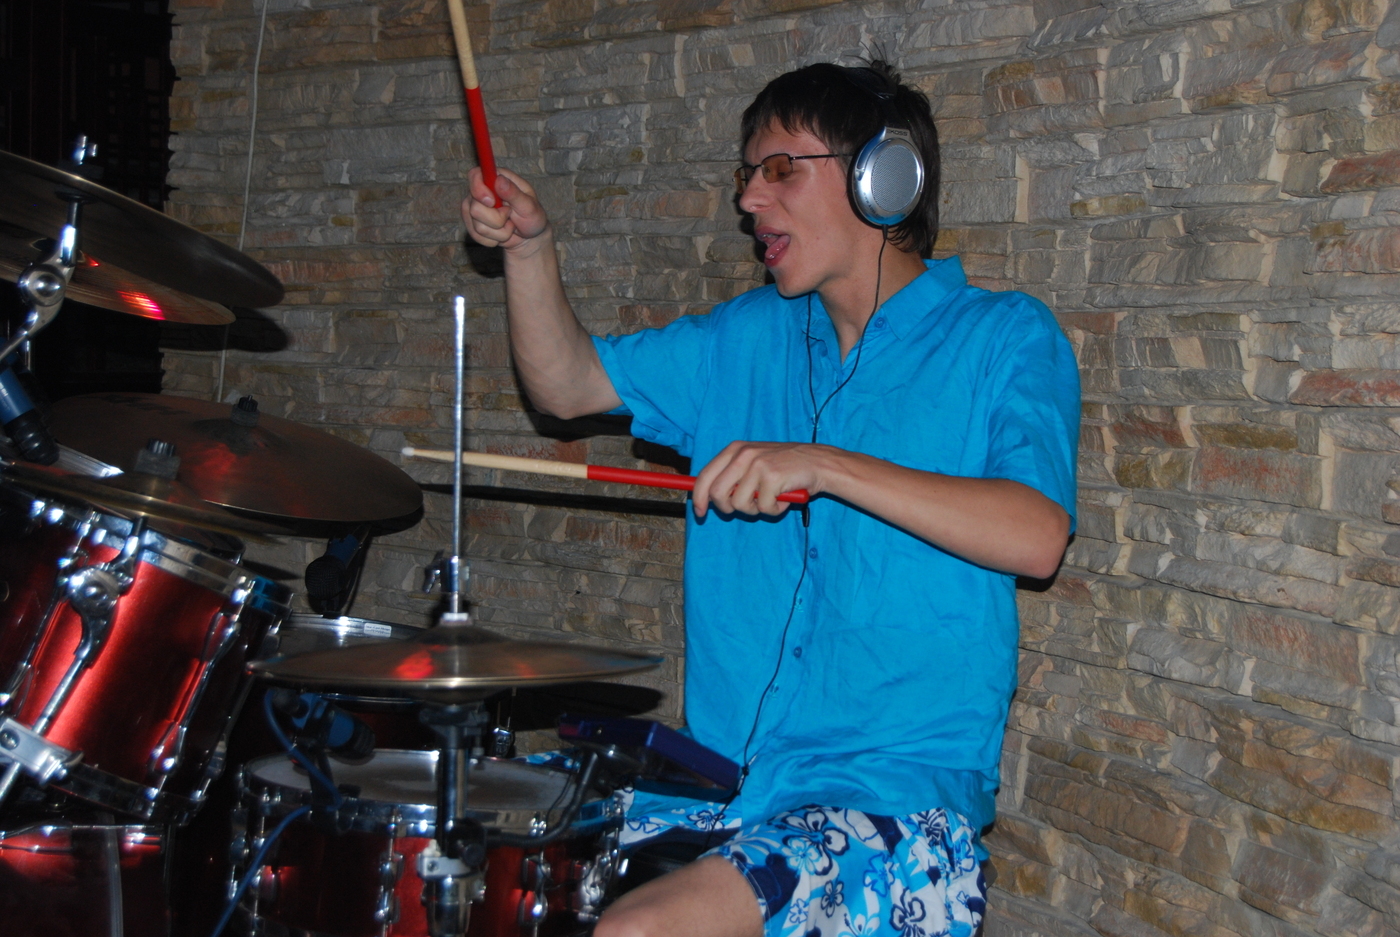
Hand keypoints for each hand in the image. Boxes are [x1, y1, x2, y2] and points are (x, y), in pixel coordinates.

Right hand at [462, 168, 548, 252]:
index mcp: (497, 179)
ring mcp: (475, 208)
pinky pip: (476, 236)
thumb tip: (500, 180)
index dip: (478, 189)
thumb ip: (514, 193)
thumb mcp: (529, 205)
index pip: (475, 175)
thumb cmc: (532, 217)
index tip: (491, 202)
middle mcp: (482, 192)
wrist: (530, 237)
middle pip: (475, 207)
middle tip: (510, 215)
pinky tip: (501, 234)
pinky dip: (493, 239)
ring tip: (509, 226)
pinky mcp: (473, 224)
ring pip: (477, 225)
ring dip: (499, 232)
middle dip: (496, 219)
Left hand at [692, 442, 838, 517]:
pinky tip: (783, 499)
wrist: (817, 462)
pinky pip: (763, 508)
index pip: (705, 476)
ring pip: (740, 504)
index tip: (700, 512)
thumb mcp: (753, 463)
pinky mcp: (772, 478)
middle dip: (728, 508)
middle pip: (718, 493)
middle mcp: (743, 454)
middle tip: (745, 509)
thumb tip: (708, 497)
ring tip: (770, 500)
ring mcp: (758, 465)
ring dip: (756, 510)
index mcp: (734, 449)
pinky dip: (774, 511)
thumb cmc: (784, 467)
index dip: (699, 498)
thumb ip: (732, 476)